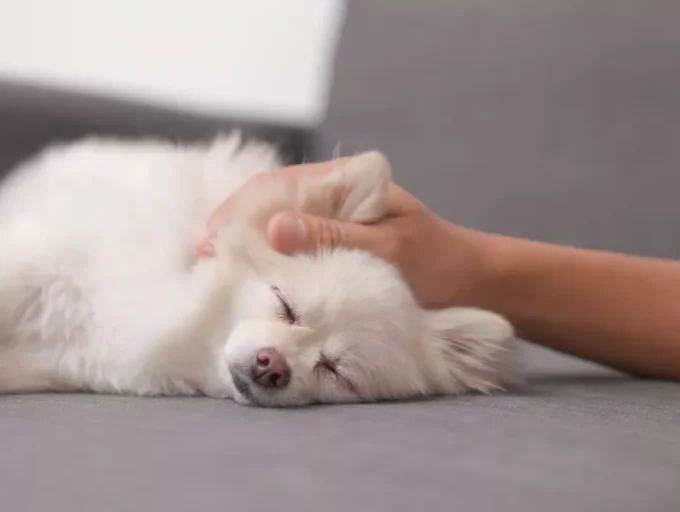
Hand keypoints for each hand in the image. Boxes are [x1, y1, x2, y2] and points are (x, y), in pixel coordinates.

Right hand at [195, 159, 494, 309]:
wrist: (477, 287)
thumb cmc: (439, 266)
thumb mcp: (386, 251)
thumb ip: (331, 237)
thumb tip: (272, 228)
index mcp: (346, 181)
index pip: (276, 186)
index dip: (237, 213)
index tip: (210, 243)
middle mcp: (333, 194)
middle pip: (266, 203)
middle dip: (232, 230)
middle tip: (203, 263)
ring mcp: (331, 220)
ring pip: (273, 226)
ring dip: (244, 246)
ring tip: (215, 271)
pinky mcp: (333, 245)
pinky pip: (290, 247)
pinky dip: (265, 261)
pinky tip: (247, 277)